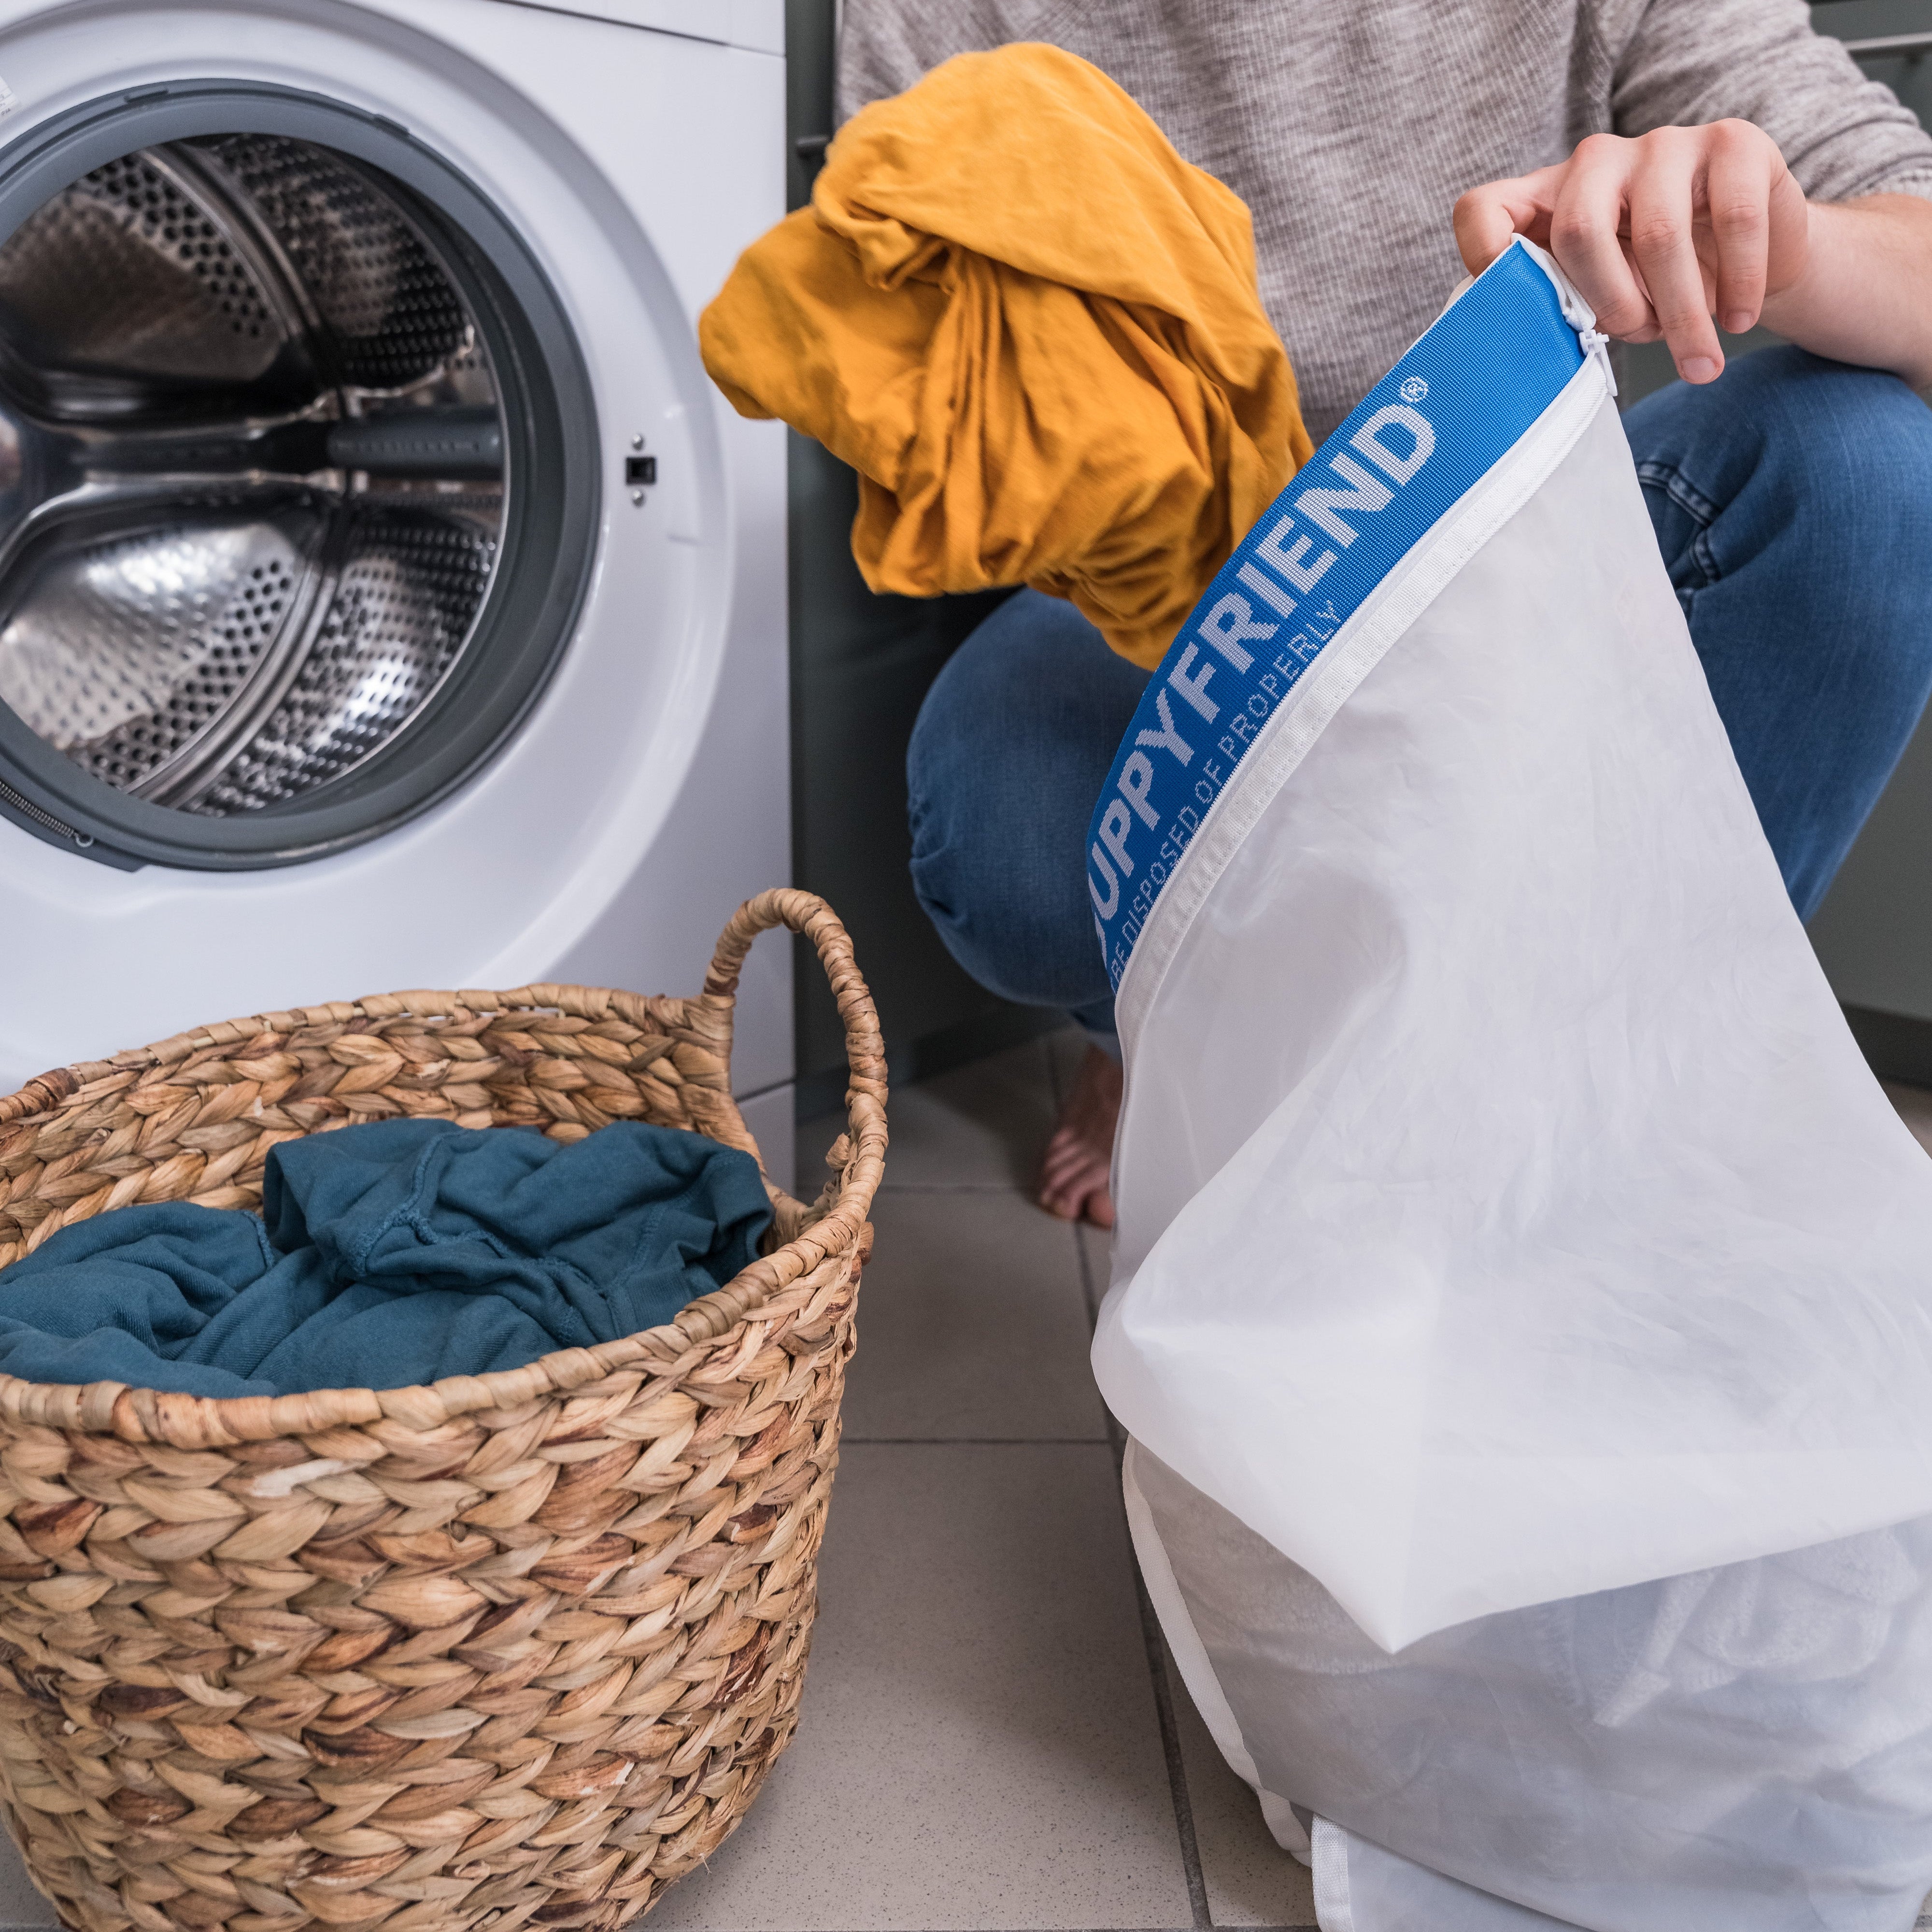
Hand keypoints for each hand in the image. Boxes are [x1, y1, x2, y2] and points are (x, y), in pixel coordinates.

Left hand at [1453, 122, 1809, 383]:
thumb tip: (1533, 352)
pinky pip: (1732, 219)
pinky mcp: (1733, 141)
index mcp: (1547, 200)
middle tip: (1642, 338)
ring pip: (1659, 234)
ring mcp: (1664, 144)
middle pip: (1580, 231)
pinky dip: (1738, 284)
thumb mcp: (1599, 300)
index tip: (1513, 310)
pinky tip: (1738, 319)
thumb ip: (1562, 306)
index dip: (1484, 256)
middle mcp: (1597, 161)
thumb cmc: (1657, 288)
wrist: (1752, 261)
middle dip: (1612, 305)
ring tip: (1698, 357)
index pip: (1484, 210)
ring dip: (1681, 313)